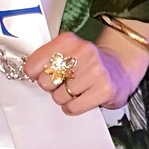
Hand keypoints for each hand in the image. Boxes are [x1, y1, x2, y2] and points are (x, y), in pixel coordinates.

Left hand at [23, 33, 140, 115]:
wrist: (120, 67)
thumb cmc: (87, 62)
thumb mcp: (67, 51)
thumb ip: (47, 58)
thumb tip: (28, 72)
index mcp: (68, 40)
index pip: (34, 63)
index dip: (34, 74)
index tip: (40, 74)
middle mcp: (83, 52)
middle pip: (45, 82)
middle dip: (51, 87)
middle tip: (63, 82)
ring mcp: (96, 71)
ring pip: (59, 97)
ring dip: (64, 98)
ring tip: (76, 89)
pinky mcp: (105, 89)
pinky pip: (73, 107)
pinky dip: (73, 107)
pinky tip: (81, 98)